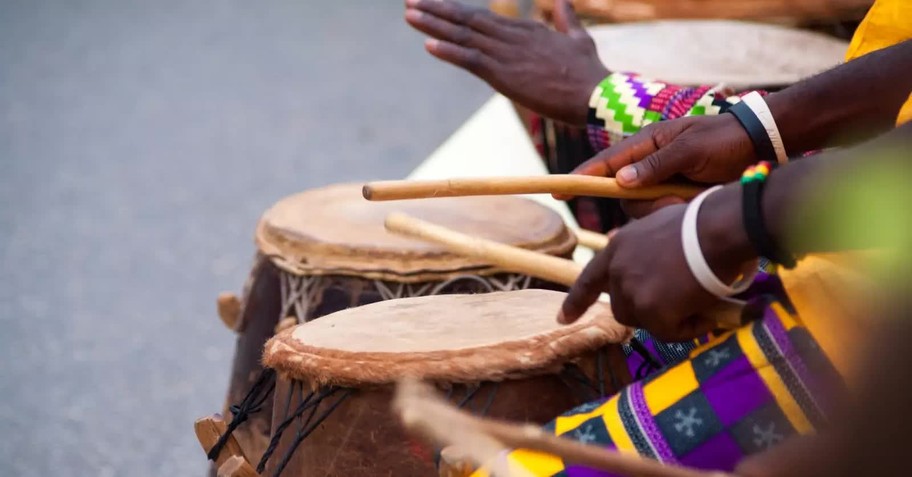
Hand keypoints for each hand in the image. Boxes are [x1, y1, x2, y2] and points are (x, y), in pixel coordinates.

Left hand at [405, 0, 608, 125]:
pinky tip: (428, 45)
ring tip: (410, 14)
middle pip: (468, 20)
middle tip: (411, 1)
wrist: (595, 94)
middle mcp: (512, 37)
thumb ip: (565, 17)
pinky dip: (449, 52)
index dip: (457, 12)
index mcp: (526, 30)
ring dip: (434, 25)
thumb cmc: (589, 71)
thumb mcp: (578, 38)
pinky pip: (471, 61)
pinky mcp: (505, 76)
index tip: (435, 4)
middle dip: (437, 10)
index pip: (483, 18)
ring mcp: (507, 55)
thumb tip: (562, 0)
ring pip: (464, 36)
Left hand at [558, 186, 755, 341]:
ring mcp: (632, 292)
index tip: (563, 319)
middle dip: (646, 311)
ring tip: (697, 302)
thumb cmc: (699, 224)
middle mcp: (618, 271)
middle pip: (622, 308)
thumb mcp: (657, 227)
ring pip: (646, 322)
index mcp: (617, 248)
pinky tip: (706, 312)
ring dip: (670, 319)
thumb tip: (646, 265)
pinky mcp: (652, 311)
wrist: (717, 229)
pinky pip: (670, 333)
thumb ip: (643, 248)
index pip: (589, 280)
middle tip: (676, 306)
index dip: (576, 302)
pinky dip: (689, 328)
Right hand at [563, 114, 755, 217]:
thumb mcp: (692, 149)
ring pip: (645, 208)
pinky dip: (677, 214)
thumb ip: (656, 165)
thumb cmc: (726, 140)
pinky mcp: (678, 196)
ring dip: (666, 209)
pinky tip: (695, 205)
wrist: (763, 147)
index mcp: (647, 144)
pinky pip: (664, 213)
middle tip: (678, 200)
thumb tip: (620, 180)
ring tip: (695, 199)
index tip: (560, 193)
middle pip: (625, 194)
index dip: (582, 177)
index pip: (605, 163)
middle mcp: (649, 164)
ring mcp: (663, 181)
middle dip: (646, 202)